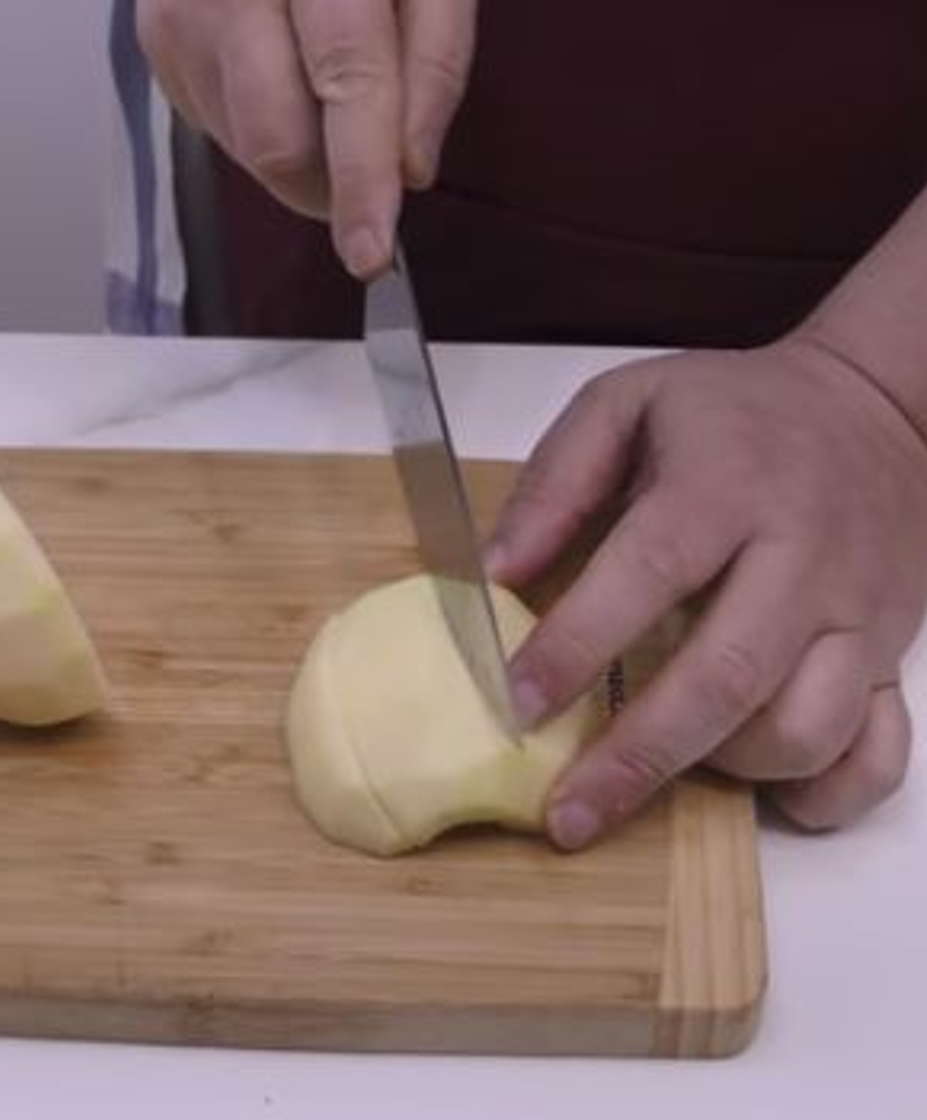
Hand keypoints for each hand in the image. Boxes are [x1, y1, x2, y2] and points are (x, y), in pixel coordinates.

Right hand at [136, 0, 477, 277]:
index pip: (347, 79)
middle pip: (276, 138)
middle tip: (366, 169)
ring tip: (318, 80)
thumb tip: (410, 170)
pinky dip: (263, 123)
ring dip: (301, 148)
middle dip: (330, 184)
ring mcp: (182, 10)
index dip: (361, 177)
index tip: (370, 250)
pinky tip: (278, 69)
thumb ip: (435, 61)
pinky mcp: (158, 38)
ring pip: (247, 147)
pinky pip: (219, 128)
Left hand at [485, 340, 926, 848]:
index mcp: (725, 486)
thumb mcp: (628, 405)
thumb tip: (494, 570)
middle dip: (637, 758)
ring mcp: (858, 616)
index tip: (515, 704)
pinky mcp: (894, 656)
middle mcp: (800, 559)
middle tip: (566, 816)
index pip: (649, 573)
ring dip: (721, 772)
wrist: (877, 409)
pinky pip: (879, 754)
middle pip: (725, 678)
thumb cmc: (732, 414)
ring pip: (804, 730)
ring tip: (655, 769)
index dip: (579, 645)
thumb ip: (556, 482)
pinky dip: (823, 792)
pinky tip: (762, 789)